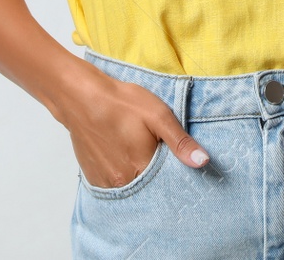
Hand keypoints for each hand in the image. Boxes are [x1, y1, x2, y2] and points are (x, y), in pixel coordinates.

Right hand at [58, 64, 209, 187]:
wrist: (81, 97)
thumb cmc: (120, 103)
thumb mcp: (158, 115)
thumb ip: (180, 141)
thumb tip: (203, 162)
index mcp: (141, 168)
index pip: (167, 184)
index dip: (173, 173)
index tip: (173, 159)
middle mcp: (122, 182)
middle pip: (148, 186)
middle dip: (155, 174)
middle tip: (151, 149)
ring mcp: (106, 182)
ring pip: (131, 185)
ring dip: (137, 174)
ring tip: (135, 150)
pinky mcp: (94, 177)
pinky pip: (114, 184)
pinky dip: (122, 174)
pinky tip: (121, 155)